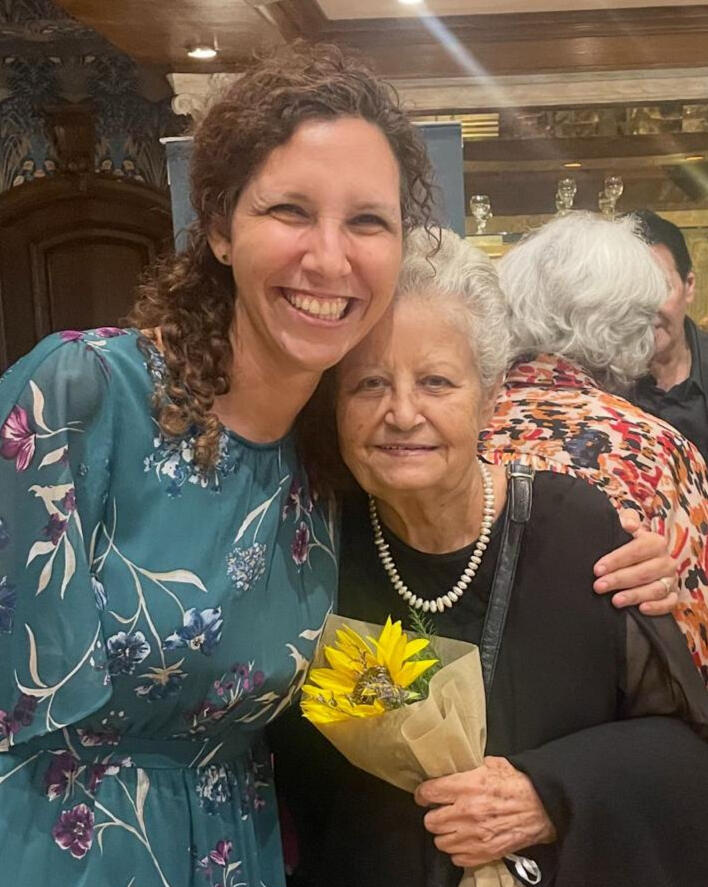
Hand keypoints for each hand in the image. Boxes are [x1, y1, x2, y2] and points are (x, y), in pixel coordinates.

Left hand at [413, 756, 555, 868]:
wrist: (544, 807)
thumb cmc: (520, 784)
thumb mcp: (494, 764)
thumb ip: (471, 767)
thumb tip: (459, 767)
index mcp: (466, 786)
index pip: (428, 793)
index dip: (423, 794)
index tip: (424, 795)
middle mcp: (466, 812)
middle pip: (430, 821)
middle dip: (433, 815)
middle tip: (441, 811)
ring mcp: (475, 835)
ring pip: (441, 841)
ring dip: (445, 834)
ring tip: (453, 827)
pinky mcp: (485, 852)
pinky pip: (457, 858)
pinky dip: (459, 851)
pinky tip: (465, 840)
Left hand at [593, 508, 677, 614]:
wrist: (642, 556)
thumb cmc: (629, 541)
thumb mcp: (628, 525)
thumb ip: (627, 519)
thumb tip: (627, 523)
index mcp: (655, 542)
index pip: (636, 550)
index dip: (616, 560)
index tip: (597, 569)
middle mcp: (666, 561)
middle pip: (643, 572)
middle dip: (619, 580)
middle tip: (599, 586)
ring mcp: (670, 579)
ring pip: (655, 589)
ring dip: (634, 595)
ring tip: (615, 600)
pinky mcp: (672, 594)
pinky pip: (669, 603)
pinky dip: (657, 607)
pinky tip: (641, 609)